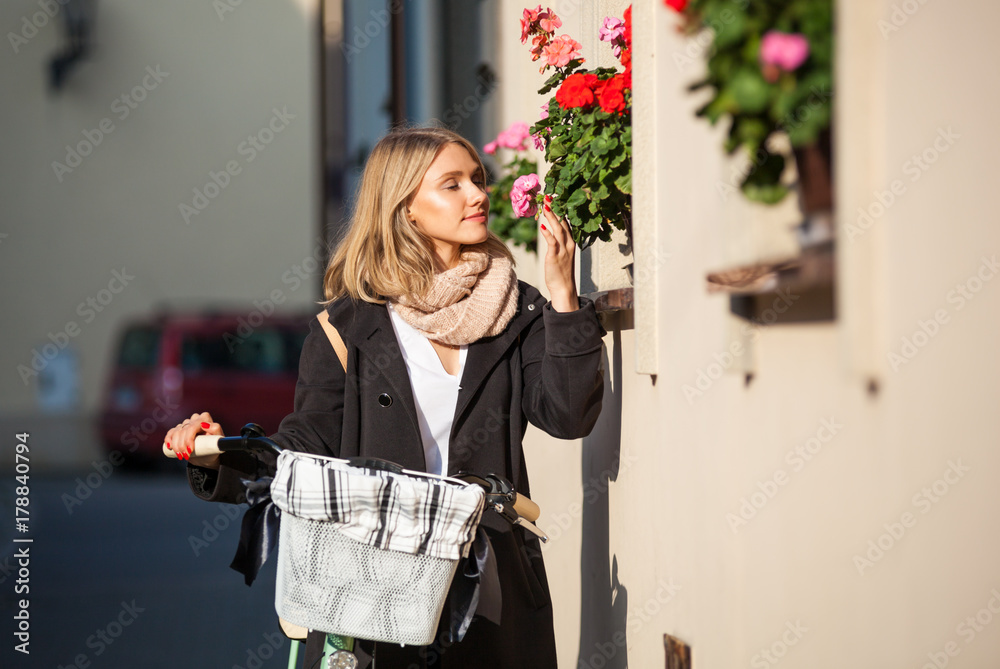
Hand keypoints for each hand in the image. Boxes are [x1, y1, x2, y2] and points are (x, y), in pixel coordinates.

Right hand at [163, 412, 223, 468]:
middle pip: (183, 430)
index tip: (190, 450)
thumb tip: (206, 425)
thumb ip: (216, 429)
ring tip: (181, 456)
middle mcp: (194, 419)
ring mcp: (186, 424)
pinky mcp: (179, 430)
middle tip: (186, 456)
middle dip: (182, 445)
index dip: (188, 439)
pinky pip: (171, 432)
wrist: (208, 455)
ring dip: (176, 446)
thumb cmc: (214, 446)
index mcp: (204, 418)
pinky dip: (168, 439)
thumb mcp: (218, 439)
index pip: (192, 426)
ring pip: (176, 432)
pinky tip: (170, 447)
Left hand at [540, 196, 578, 312]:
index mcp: (571, 243)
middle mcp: (569, 244)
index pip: (567, 223)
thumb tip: (551, 232)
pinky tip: (542, 227)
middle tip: (550, 197)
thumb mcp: (562, 255)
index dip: (561, 211)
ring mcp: (563, 251)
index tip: (556, 199)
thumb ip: (559, 243)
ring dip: (552, 217)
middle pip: (563, 223)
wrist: (564, 288)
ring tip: (546, 206)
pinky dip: (548, 234)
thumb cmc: (561, 272)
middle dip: (557, 209)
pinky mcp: (555, 257)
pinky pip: (552, 243)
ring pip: (558, 230)